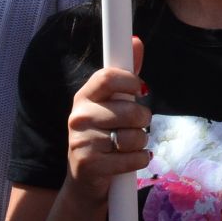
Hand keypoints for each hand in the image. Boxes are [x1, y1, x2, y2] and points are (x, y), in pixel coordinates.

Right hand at [60, 36, 153, 203]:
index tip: (139, 90)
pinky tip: (133, 158)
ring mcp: (82, 142)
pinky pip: (132, 158)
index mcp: (83, 97)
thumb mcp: (111, 104)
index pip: (107, 77)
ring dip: (141, 141)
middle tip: (138, 124)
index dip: (130, 81)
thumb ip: (125, 76)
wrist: (84, 179)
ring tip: (131, 143)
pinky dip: (140, 159)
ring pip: (133, 135)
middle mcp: (78, 117)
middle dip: (143, 118)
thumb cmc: (103, 134)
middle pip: (128, 109)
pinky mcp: (90, 165)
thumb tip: (136, 41)